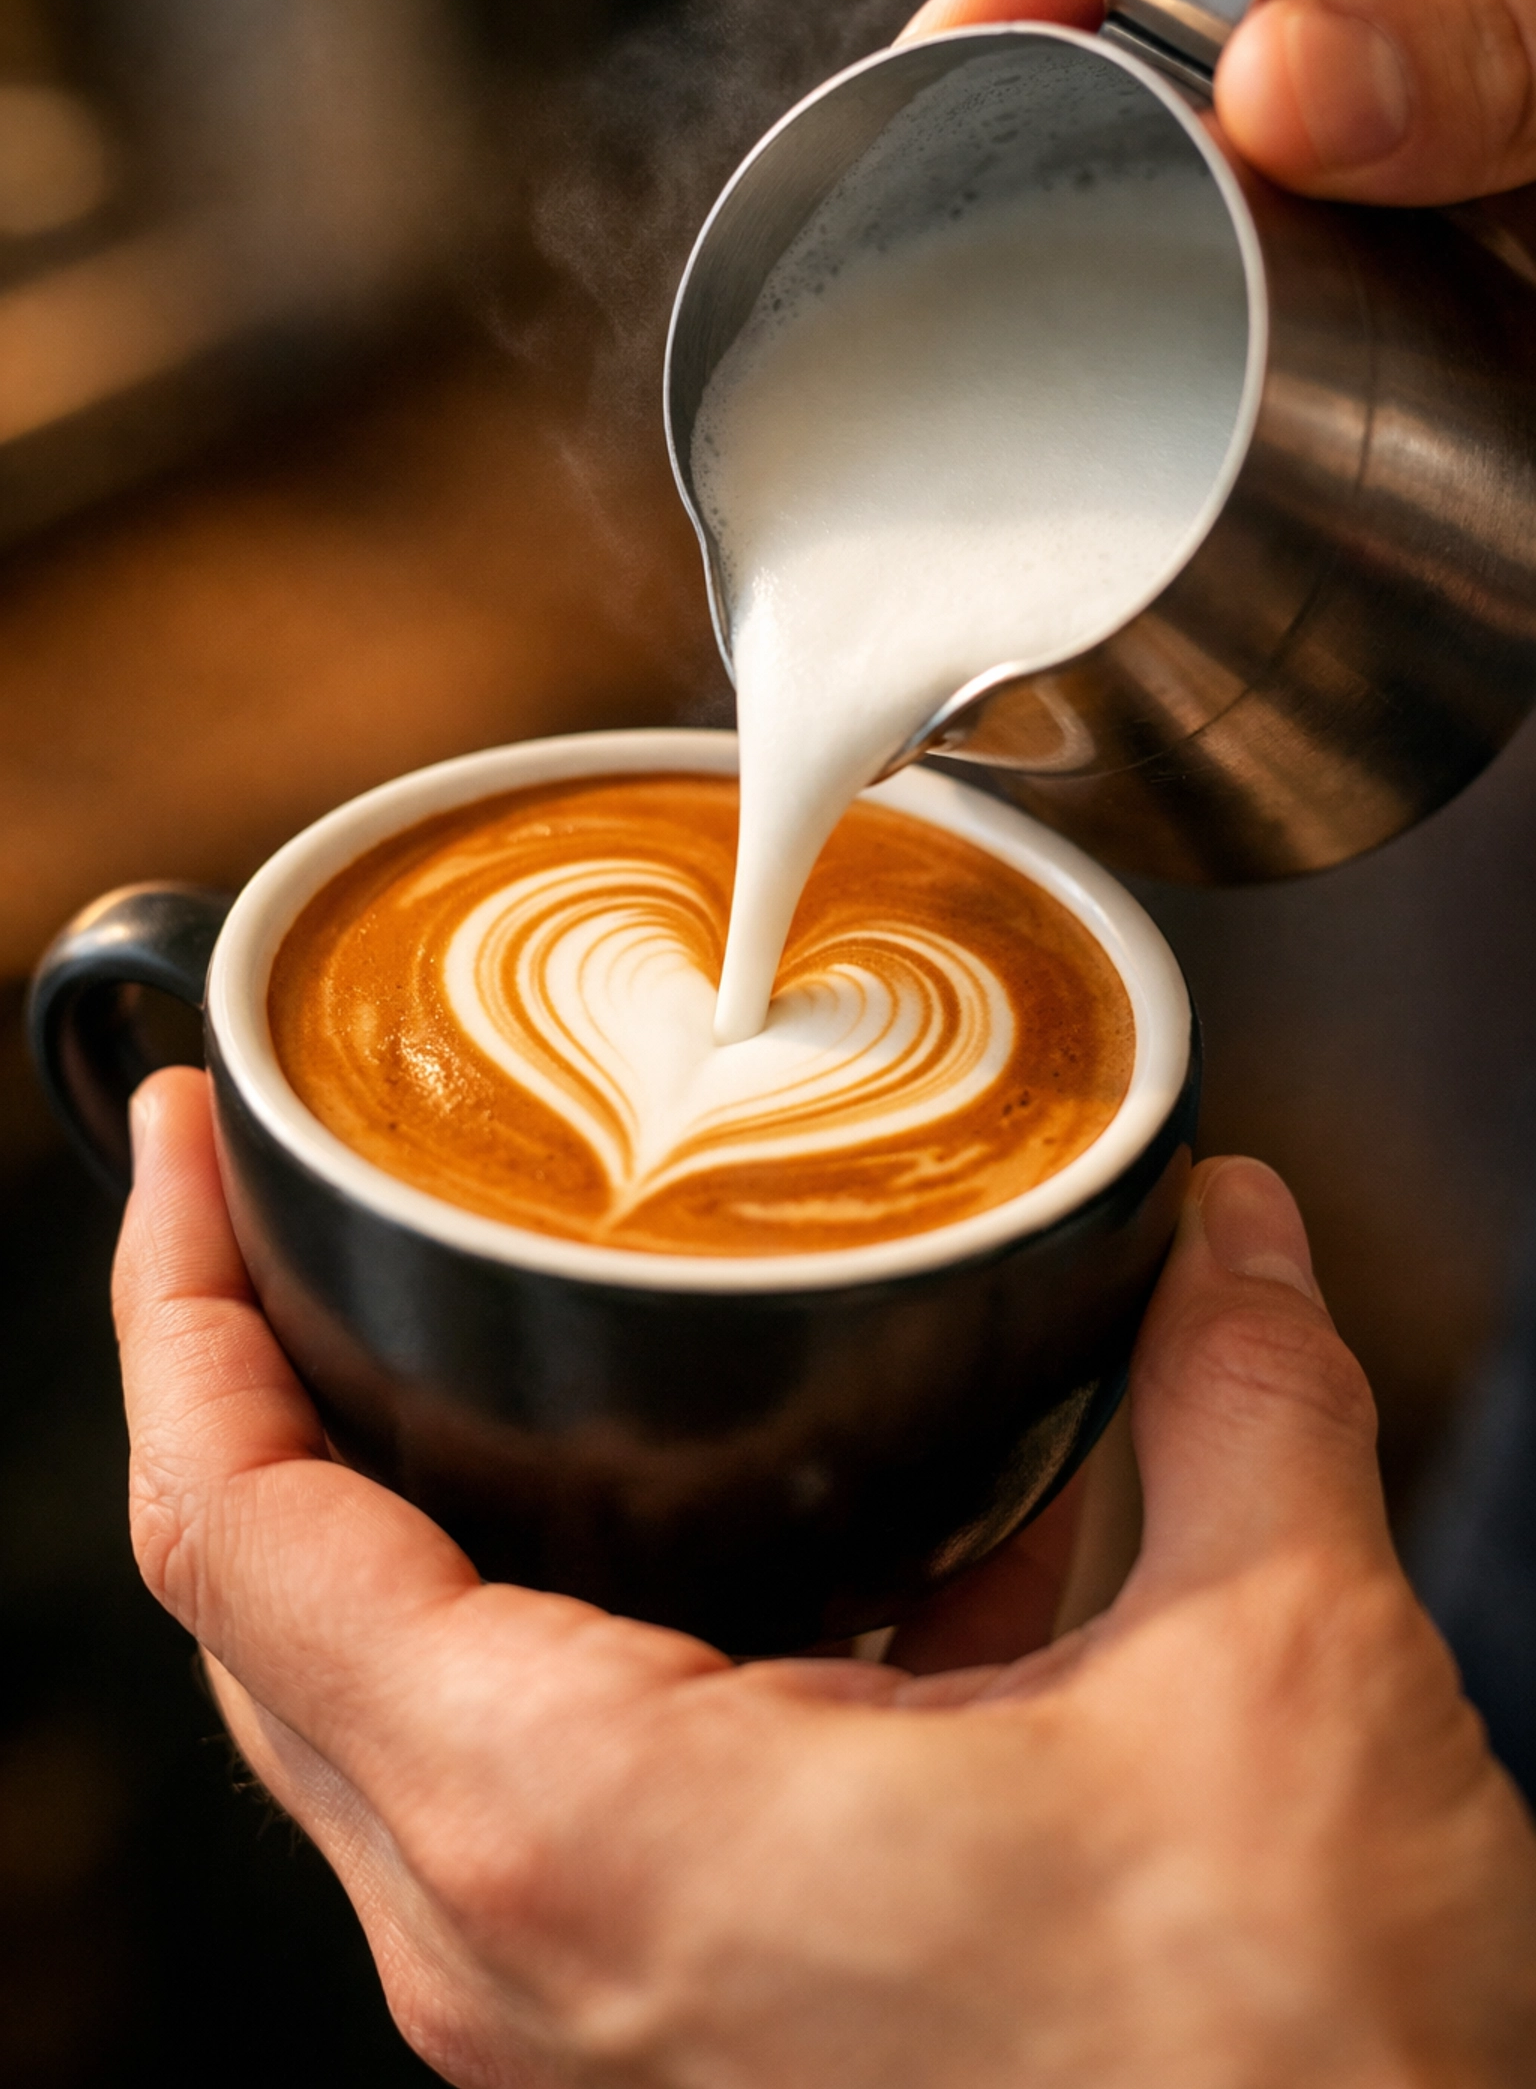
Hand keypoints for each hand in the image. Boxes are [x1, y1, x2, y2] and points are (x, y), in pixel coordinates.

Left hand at [113, 1067, 1535, 2087]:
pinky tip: (784, 1530)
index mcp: (584, 1825)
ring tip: (481, 1327)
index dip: (173, 1312)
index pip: (233, 1536)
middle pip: (261, 1611)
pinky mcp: (665, 2025)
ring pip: (371, 1702)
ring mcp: (574, 2006)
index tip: (180, 1144)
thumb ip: (1236, 1396)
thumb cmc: (1280, 2074)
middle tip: (286, 1197)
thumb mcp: (1280, 1675)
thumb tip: (1224, 1225)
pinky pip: (524, 1783)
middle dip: (246, 1378)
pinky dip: (570, 1623)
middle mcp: (523, 1941)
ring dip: (390, 1502)